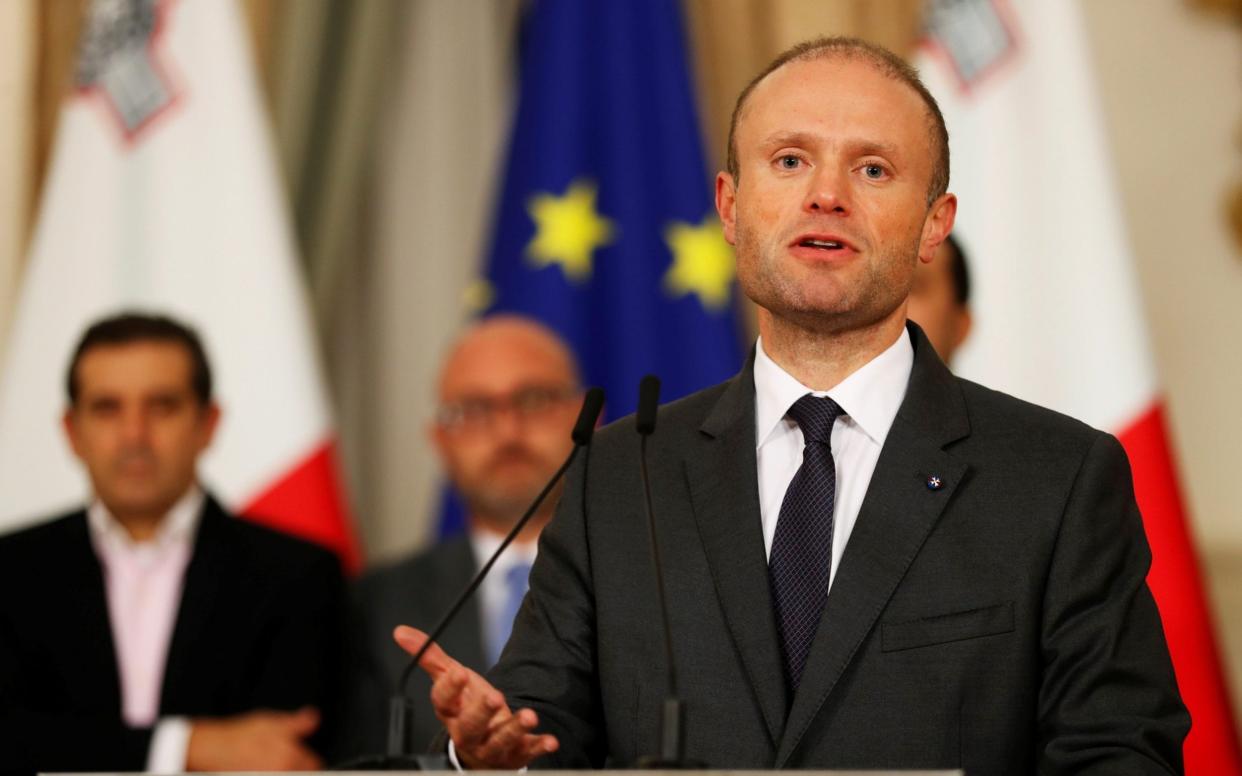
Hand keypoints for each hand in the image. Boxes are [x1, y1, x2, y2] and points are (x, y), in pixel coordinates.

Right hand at [185, 707, 321, 770]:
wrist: (214, 749)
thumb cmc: (240, 736)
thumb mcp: (273, 722)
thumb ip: (299, 723)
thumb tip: (314, 718)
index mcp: (290, 757)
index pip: (315, 764)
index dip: (309, 757)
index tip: (303, 754)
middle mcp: (281, 772)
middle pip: (302, 773)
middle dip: (297, 766)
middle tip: (283, 756)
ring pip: (288, 775)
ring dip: (284, 769)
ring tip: (270, 761)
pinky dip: (270, 772)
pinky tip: (261, 767)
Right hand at [394, 625, 558, 768]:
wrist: (481, 748)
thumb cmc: (465, 708)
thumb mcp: (450, 681)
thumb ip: (431, 658)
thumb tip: (401, 632)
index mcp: (450, 712)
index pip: (442, 702)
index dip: (449, 688)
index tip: (458, 672)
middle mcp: (468, 733)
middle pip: (470, 727)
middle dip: (482, 712)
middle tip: (495, 696)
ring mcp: (491, 747)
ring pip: (498, 742)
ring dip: (514, 729)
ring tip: (529, 716)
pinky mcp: (514, 755)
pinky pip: (525, 752)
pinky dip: (537, 746)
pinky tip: (549, 740)